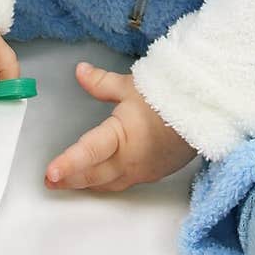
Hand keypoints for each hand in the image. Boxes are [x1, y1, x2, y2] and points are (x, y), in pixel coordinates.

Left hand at [45, 63, 197, 191]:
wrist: (206, 115)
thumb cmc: (171, 98)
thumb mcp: (132, 86)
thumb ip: (101, 82)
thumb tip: (80, 71)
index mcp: (123, 137)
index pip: (90, 152)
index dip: (68, 163)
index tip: (50, 172)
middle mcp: (130, 161)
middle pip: (93, 175)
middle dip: (70, 178)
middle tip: (49, 179)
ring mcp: (141, 171)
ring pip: (107, 183)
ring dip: (86, 183)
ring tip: (66, 181)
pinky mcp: (151, 174)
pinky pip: (122, 183)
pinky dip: (105, 182)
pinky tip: (97, 178)